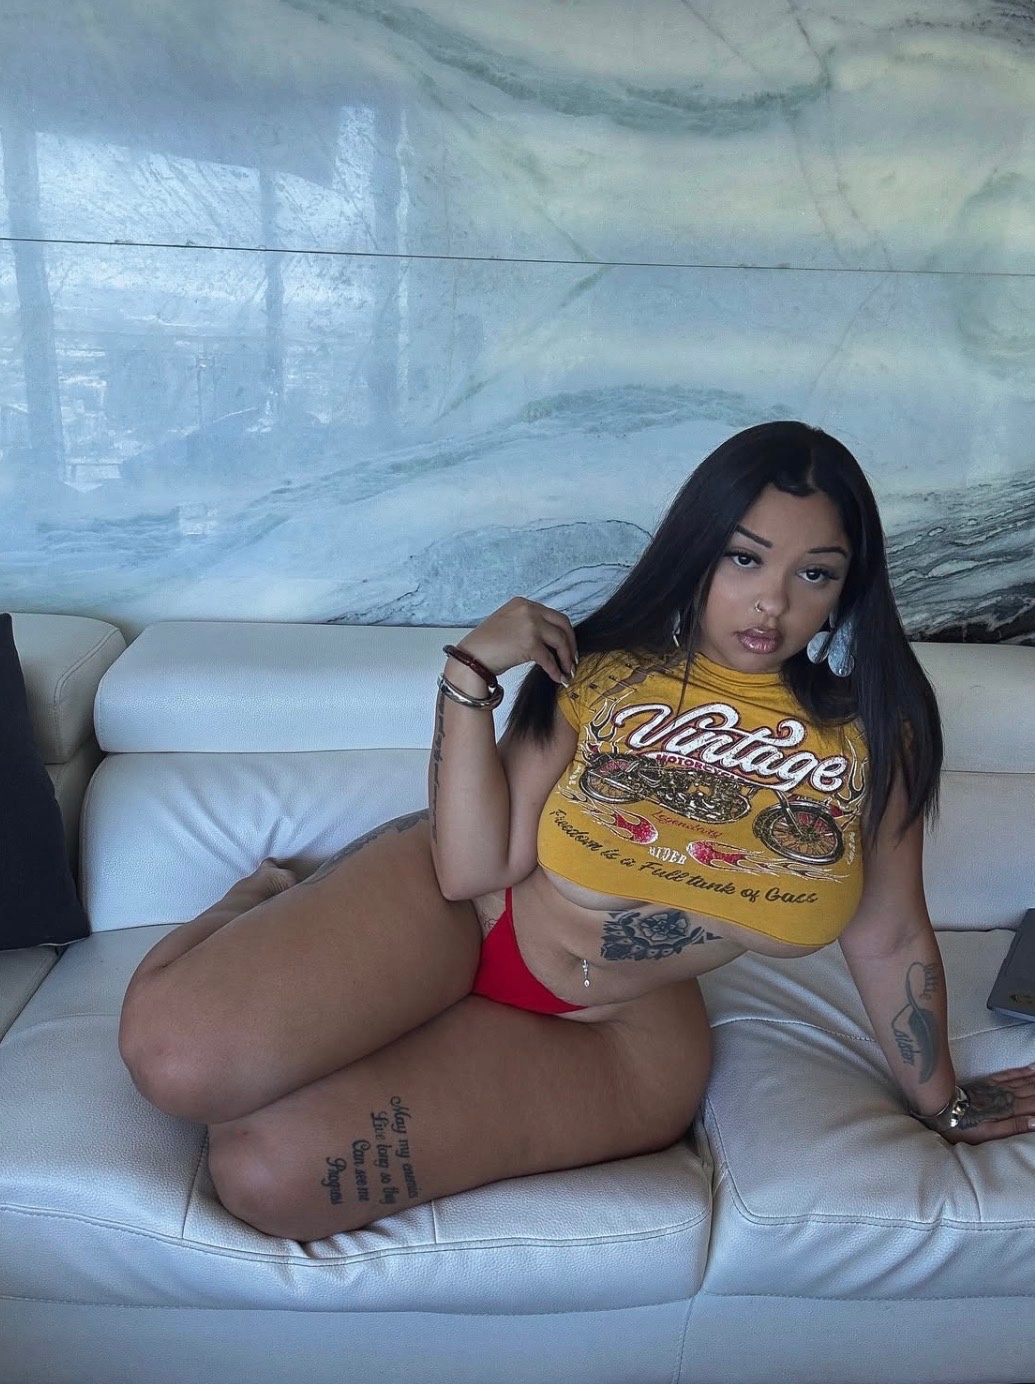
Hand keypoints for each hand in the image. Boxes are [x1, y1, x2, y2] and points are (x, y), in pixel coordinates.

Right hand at [456, 597, 577, 685]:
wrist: (471, 657)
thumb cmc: (486, 645)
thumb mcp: (509, 624)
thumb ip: (528, 625)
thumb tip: (550, 641)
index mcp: (523, 603)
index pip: (553, 615)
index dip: (564, 632)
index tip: (568, 645)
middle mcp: (529, 610)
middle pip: (563, 624)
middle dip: (571, 643)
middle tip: (573, 659)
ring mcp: (530, 625)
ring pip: (560, 640)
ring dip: (566, 658)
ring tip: (567, 671)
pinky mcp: (529, 643)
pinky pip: (549, 659)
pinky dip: (556, 670)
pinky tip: (558, 678)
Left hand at [940, 1064, 1034, 1143]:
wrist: (941, 1108)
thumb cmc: (965, 1127)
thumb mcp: (989, 1133)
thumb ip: (1014, 1127)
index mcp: (1009, 1110)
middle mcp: (1007, 1096)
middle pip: (1033, 1091)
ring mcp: (998, 1087)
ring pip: (1025, 1081)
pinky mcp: (989, 1083)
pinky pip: (1010, 1074)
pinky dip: (1023, 1071)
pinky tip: (1032, 1068)